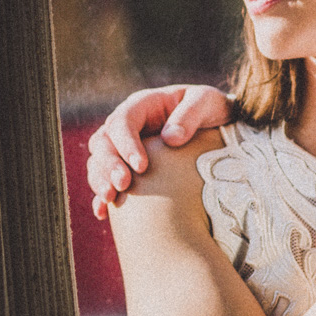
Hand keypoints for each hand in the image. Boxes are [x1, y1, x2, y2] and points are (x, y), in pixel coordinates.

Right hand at [86, 84, 232, 217]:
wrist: (218, 125)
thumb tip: (170, 139)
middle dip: (109, 165)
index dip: (126, 143)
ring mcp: (123, 147)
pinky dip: (100, 197)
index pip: (122, 121)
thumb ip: (191, 114)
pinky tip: (102, 213)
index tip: (142, 166)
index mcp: (142, 105)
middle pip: (103, 142)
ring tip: (111, 199)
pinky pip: (105, 181)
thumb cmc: (212, 109)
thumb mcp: (207, 102)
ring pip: (98, 161)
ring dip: (100, 180)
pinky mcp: (126, 168)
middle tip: (123, 185)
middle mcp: (126, 125)